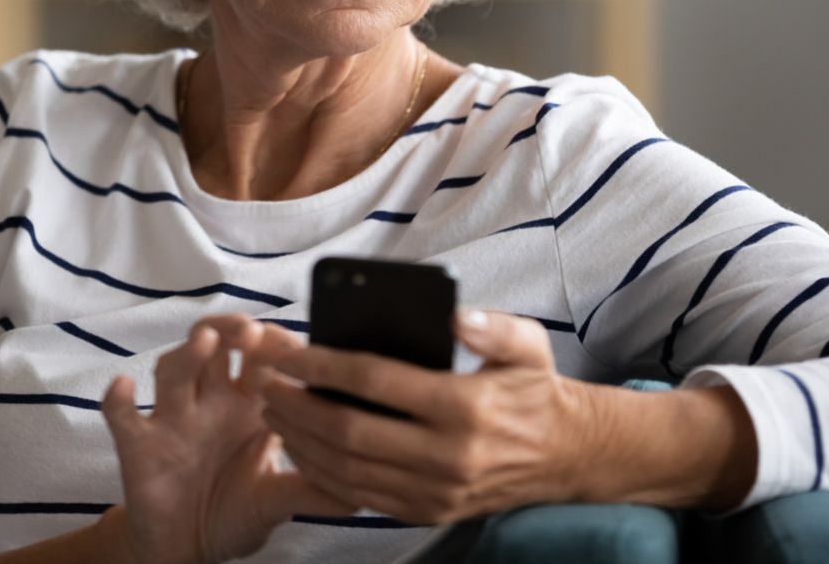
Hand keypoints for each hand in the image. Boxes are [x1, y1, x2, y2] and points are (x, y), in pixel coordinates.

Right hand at [101, 315, 352, 563]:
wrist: (183, 550)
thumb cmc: (234, 509)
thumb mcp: (278, 500)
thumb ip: (315, 490)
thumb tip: (366, 492)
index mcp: (251, 403)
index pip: (265, 356)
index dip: (276, 345)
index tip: (294, 346)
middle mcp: (212, 399)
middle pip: (218, 344)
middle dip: (232, 328)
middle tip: (249, 331)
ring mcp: (174, 418)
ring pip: (175, 369)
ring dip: (188, 354)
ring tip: (204, 342)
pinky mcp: (139, 445)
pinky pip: (122, 416)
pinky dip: (117, 401)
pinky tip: (123, 388)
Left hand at [255, 309, 593, 524]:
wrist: (565, 456)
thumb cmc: (535, 390)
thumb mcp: (529, 345)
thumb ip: (492, 327)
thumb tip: (452, 316)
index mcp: (464, 406)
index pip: (376, 381)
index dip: (324, 364)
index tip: (288, 351)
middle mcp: (446, 455)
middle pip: (349, 429)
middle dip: (296, 404)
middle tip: (263, 382)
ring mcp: (435, 491)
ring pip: (347, 469)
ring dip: (300, 440)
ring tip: (271, 411)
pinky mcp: (428, 511)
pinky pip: (361, 496)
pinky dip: (322, 473)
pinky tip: (300, 447)